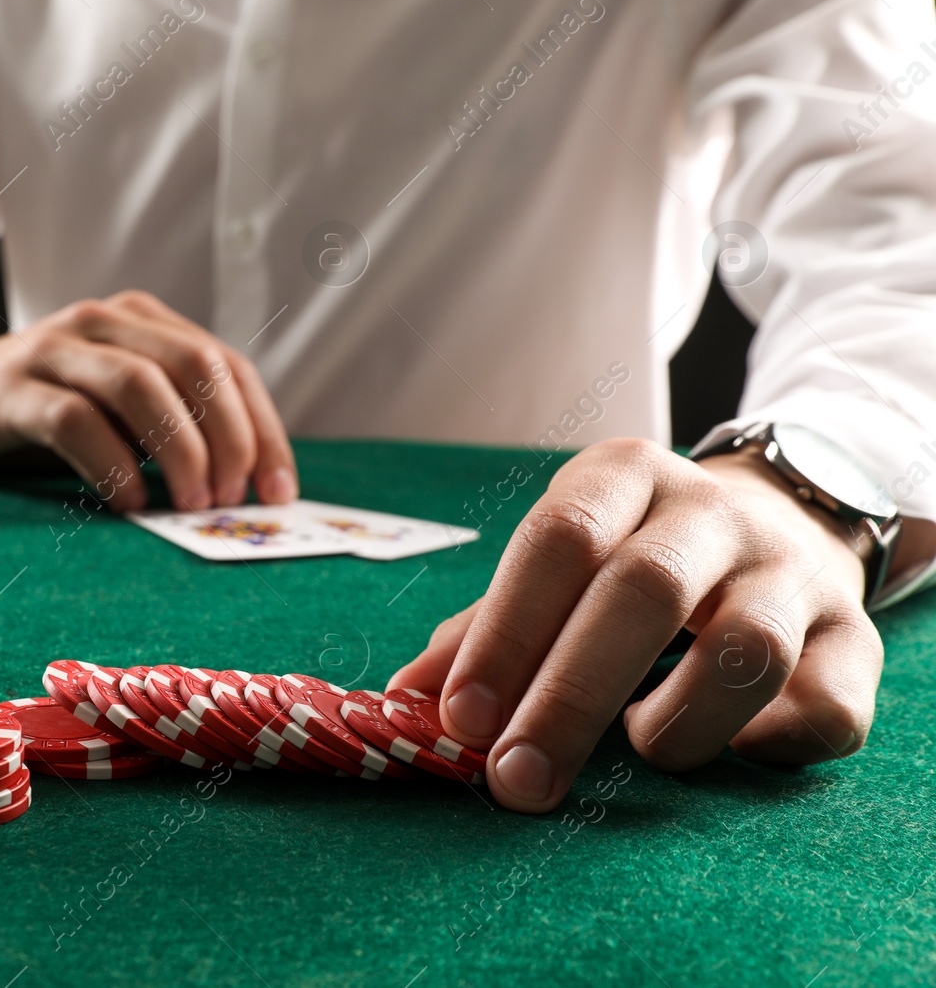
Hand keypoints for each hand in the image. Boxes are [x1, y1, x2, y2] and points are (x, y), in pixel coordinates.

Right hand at [0, 290, 297, 511]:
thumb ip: (168, 429)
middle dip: (228, 438)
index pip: (226, 366)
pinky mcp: (8, 388)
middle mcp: (103, 323)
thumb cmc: (38, 415)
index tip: (278, 492)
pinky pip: (75, 419)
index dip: (262, 430)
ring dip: (179, 451)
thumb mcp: (113, 413)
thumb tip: (240, 487)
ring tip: (190, 505)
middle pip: (194, 367)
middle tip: (230, 500)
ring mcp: (52, 349)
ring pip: (141, 385)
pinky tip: (128, 502)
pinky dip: (113, 464)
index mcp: (141, 323)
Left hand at [390, 436, 880, 812]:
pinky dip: (774, 742)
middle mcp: (712, 511)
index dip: (507, 633)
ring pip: (746, 645)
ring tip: (642, 747)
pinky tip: (731, 752)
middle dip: (569, 697)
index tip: (462, 719)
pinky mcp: (853, 638)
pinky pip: (829, 704)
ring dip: (680, 718)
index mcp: (623, 477)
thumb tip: (404, 703)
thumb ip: (483, 631)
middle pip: (644, 593)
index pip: (559, 540)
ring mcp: (790, 572)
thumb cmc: (634, 558)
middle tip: (518, 779)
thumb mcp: (557, 568)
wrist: (780, 523)